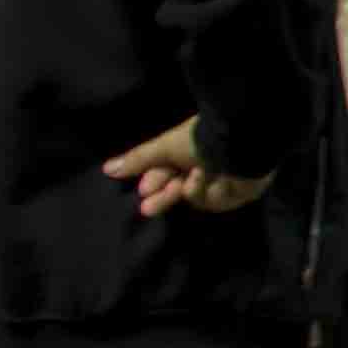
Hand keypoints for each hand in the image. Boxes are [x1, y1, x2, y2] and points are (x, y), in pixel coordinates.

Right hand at [102, 118, 265, 219]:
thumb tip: (107, 168)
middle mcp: (208, 167)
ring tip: (190, 177)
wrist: (238, 140)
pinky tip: (209, 179)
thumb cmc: (201, 139)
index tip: (143, 190)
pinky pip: (215, 201)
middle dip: (164, 197)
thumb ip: (139, 159)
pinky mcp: (240, 193)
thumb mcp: (164, 147)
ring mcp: (225, 181)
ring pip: (196, 198)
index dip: (155, 183)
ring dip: (189, 189)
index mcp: (191, 154)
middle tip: (147, 208)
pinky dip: (208, 190)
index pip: (168, 174)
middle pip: (181, 190)